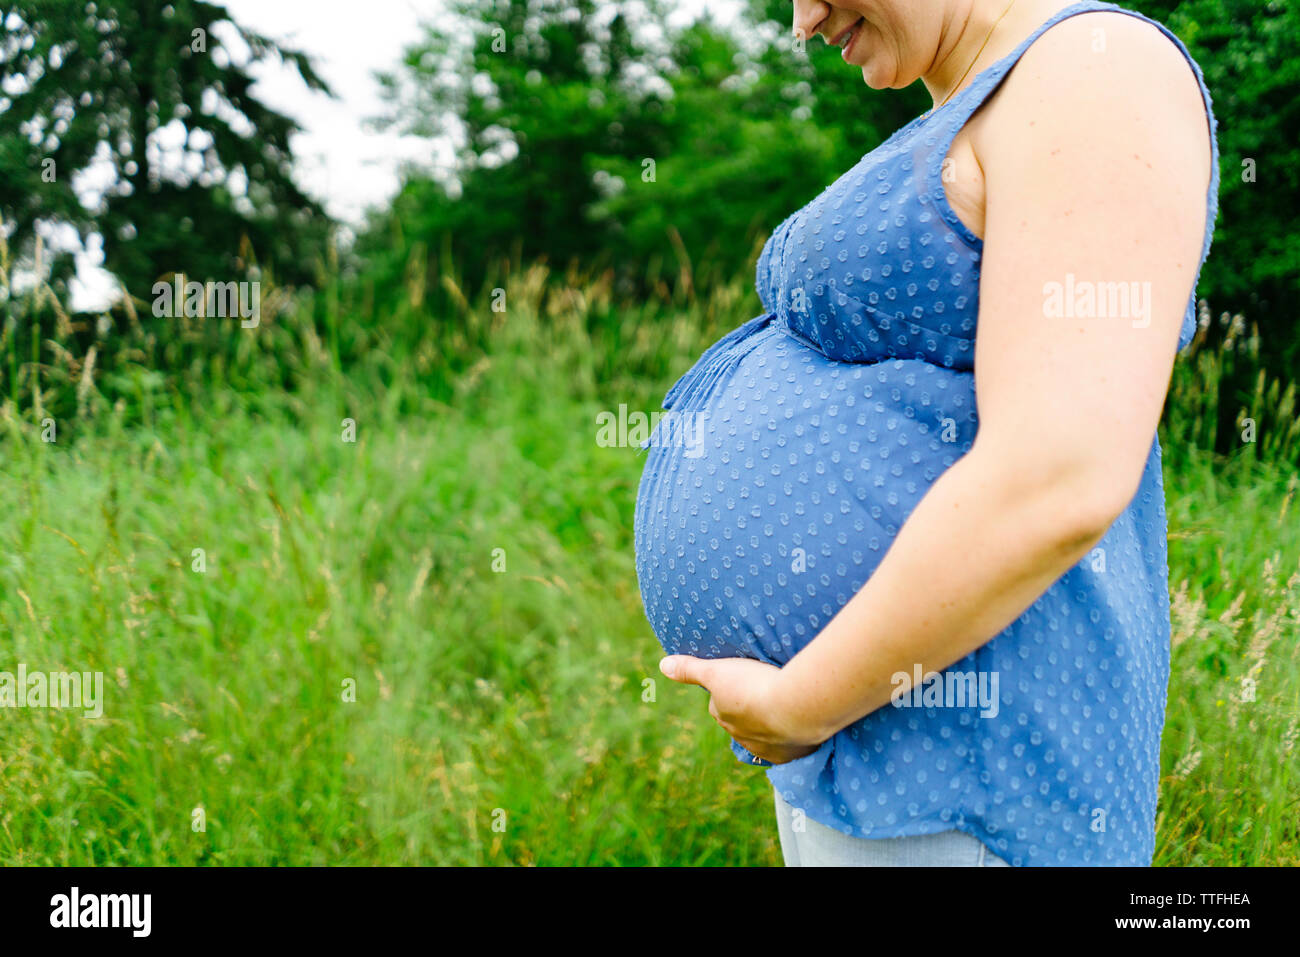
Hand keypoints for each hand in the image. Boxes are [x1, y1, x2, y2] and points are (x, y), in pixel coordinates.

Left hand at [658, 655, 824, 764]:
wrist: (796, 707)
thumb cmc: (753, 684)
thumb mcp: (717, 671)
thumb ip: (690, 669)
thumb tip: (662, 665)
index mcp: (723, 715)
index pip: (719, 703)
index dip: (729, 690)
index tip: (742, 680)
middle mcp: (741, 737)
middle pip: (741, 720)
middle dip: (749, 707)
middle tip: (764, 689)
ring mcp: (766, 749)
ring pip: (764, 734)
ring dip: (771, 722)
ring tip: (783, 705)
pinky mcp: (789, 756)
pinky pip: (787, 747)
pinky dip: (790, 736)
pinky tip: (798, 723)